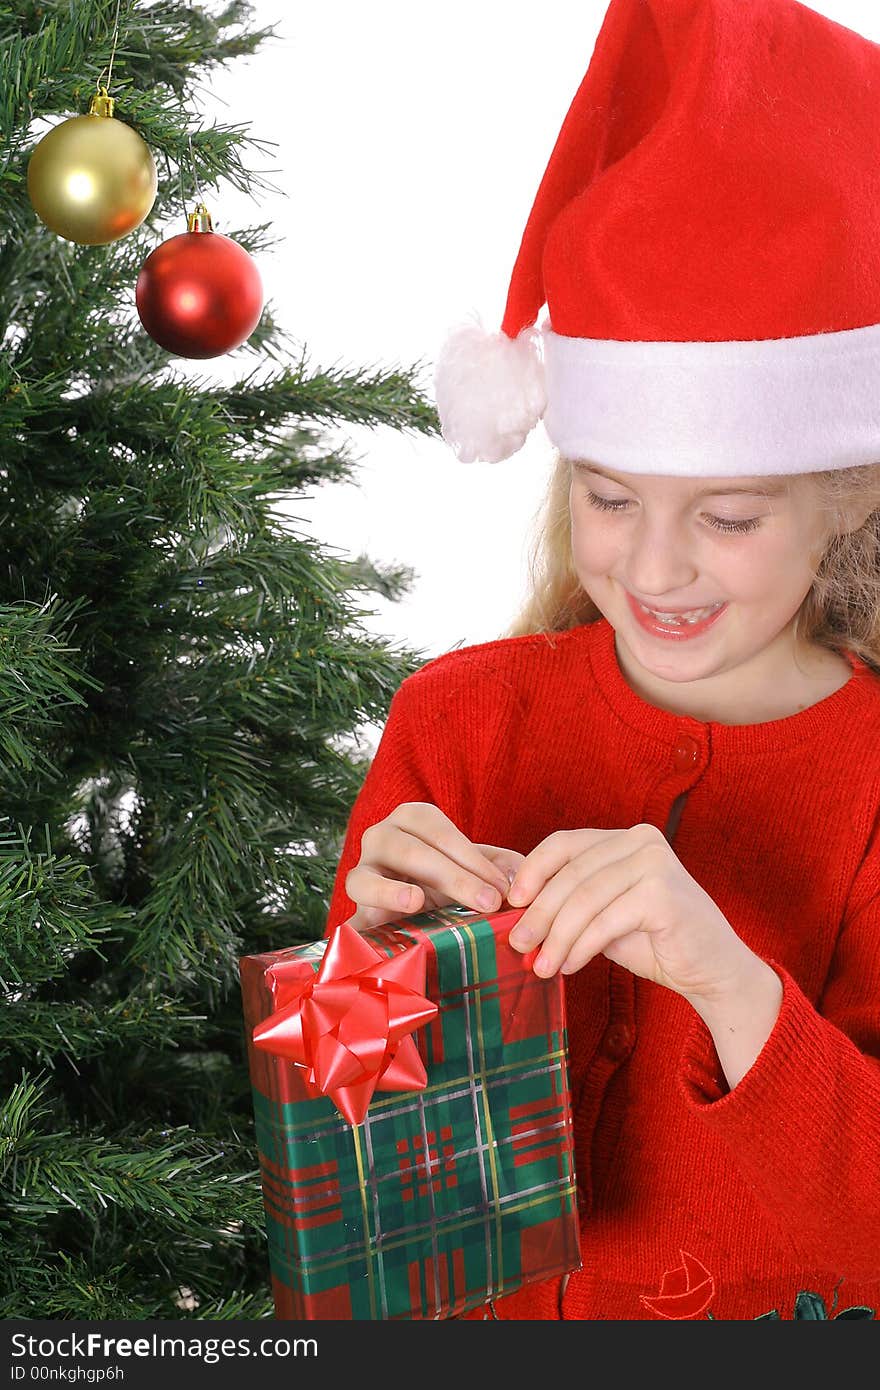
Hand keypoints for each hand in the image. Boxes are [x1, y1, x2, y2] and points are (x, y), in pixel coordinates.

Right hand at [344, 801, 524, 931]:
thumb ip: (500, 867)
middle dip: (452, 876)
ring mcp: (361, 876)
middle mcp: (379, 839)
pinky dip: (357, 932)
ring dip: (389, 890)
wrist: (418, 911)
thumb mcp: (476, 867)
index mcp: (411, 819)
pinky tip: (375, 939)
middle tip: (487, 902)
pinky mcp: (355, 916)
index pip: (438, 831)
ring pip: (365, 878)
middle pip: (409, 852)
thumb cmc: (449, 879)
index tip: (501, 887)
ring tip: (415, 901)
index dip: (471, 857)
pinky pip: (349, 923)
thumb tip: (518, 879)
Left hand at [506, 823, 754, 1004]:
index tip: (512, 902)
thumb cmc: (656, 942)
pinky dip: (581, 947)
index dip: (532, 870)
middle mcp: (641, 840)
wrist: (712, 970)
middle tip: (517, 945)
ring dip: (556, 937)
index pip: (564, 843)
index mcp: (625, 838)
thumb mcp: (605, 914)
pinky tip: (569, 967)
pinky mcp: (662, 893)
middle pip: (571, 873)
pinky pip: (605, 922)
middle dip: (539, 914)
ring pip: (584, 899)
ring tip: (540, 965)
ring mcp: (654, 863)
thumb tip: (518, 911)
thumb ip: (571, 903)